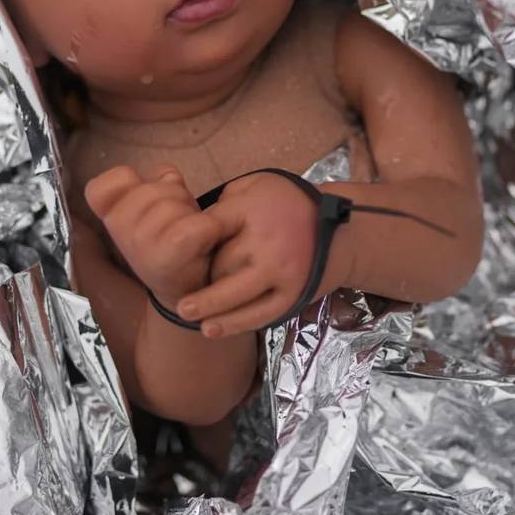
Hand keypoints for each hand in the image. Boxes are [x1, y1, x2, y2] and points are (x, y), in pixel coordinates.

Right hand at [83, 165, 220, 310]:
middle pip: (153, 187)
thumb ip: (150, 187)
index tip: (143, 202)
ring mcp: (143, 240)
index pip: (104, 184)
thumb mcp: (149, 214)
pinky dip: (212, 228)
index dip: (130, 183)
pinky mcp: (173, 250)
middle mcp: (120, 230)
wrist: (186, 296)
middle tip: (178, 222)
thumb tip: (167, 175)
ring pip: (176, 201)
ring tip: (191, 234)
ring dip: (192, 213)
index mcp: (110, 217)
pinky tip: (206, 242)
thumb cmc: (170, 244)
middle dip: (173, 197)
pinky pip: (200, 223)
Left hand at [176, 172, 350, 337]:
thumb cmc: (288, 205)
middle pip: (220, 266)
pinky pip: (259, 314)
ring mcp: (281, 273)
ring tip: (184, 312)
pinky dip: (235, 323)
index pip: (210, 228)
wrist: (341, 231)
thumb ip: (226, 203)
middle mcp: (267, 243)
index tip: (173, 248)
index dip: (189, 240)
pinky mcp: (292, 295)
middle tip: (183, 280)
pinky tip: (212, 328)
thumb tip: (194, 225)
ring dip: (209, 308)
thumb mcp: (256, 186)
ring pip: (236, 296)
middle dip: (201, 275)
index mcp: (254, 211)